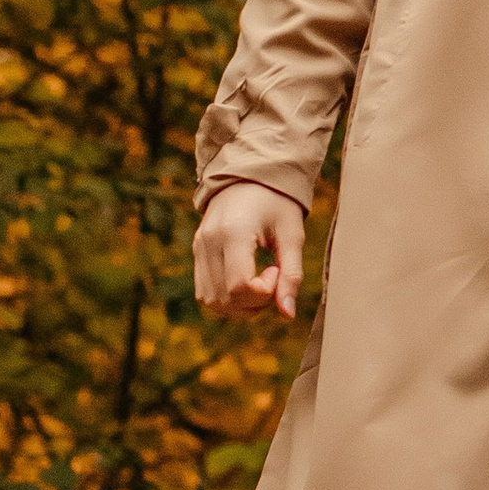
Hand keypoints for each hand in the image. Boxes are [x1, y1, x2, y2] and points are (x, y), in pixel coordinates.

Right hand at [194, 181, 309, 322]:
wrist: (250, 175)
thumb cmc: (277, 202)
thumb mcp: (292, 234)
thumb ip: (292, 274)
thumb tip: (289, 314)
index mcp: (233, 232)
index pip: (240, 286)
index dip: (263, 292)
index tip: (277, 271)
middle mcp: (209, 241)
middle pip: (224, 299)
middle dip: (254, 303)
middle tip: (273, 278)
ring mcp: (199, 247)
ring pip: (211, 300)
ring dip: (239, 306)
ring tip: (260, 283)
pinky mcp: (196, 252)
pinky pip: (204, 291)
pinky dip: (226, 298)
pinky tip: (246, 283)